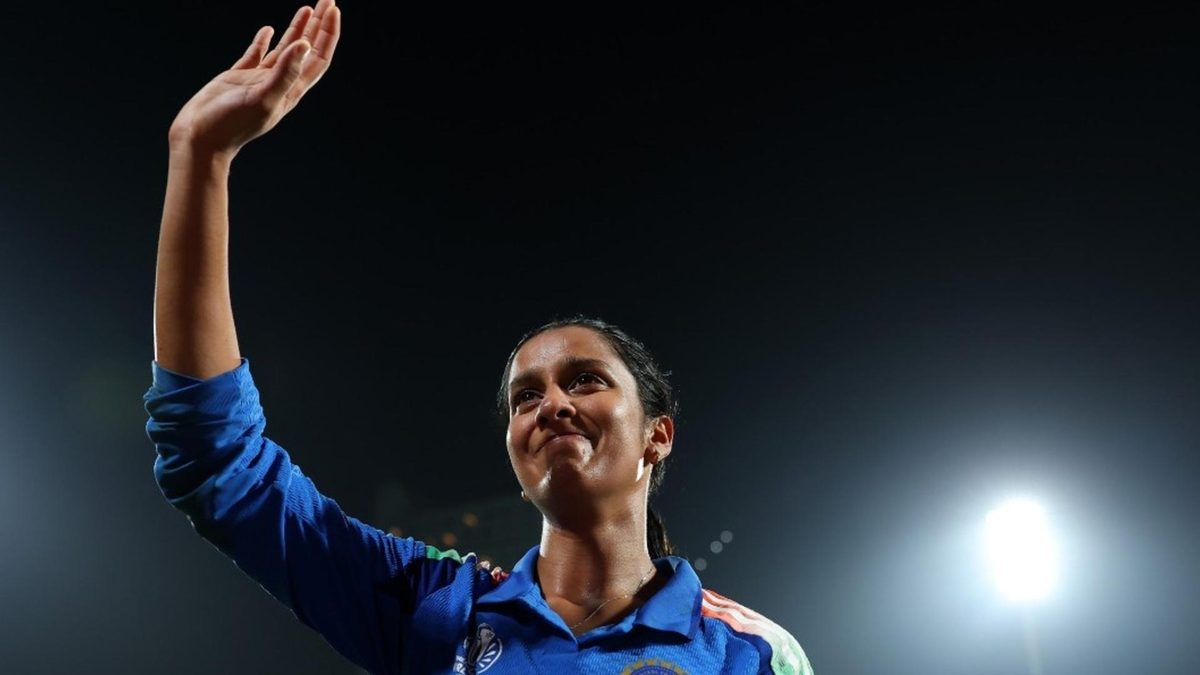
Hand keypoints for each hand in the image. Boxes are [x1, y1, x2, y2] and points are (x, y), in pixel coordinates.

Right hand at [168, 0, 341, 158]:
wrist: (200, 139)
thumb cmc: (230, 125)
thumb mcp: (262, 98)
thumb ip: (285, 73)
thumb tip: (305, 46)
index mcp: (290, 90)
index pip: (318, 58)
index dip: (328, 34)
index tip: (333, 9)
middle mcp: (279, 84)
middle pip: (307, 50)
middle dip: (320, 25)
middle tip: (328, 0)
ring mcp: (259, 80)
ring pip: (285, 49)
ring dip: (298, 29)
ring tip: (308, 8)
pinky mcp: (238, 79)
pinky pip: (256, 55)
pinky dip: (264, 41)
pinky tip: (268, 30)